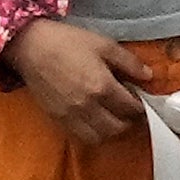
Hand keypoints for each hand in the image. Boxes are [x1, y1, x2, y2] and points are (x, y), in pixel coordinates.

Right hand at [6, 17, 145, 145]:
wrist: (30, 47)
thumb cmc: (68, 42)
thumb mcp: (105, 45)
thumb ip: (129, 62)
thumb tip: (148, 76)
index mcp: (102, 87)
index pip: (131, 108)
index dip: (142, 107)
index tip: (144, 101)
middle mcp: (86, 106)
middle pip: (116, 128)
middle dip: (129, 122)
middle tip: (131, 110)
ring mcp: (69, 115)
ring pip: (97, 138)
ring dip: (110, 131)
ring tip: (114, 117)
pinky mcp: (54, 118)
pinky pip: (78, 136)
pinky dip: (91, 133)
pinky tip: (95, 120)